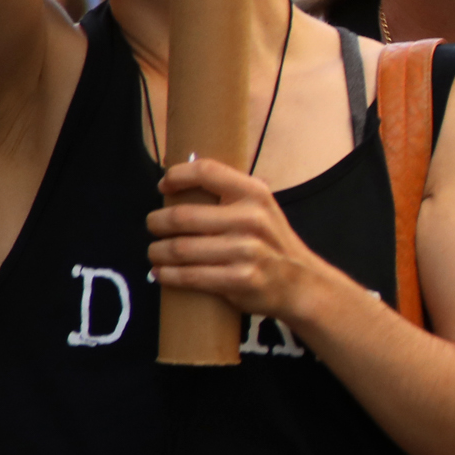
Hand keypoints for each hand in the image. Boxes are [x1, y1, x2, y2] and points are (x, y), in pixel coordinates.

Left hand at [147, 156, 330, 322]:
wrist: (301, 283)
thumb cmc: (270, 243)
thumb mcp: (261, 209)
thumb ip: (230, 194)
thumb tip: (182, 180)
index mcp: (255, 194)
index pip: (206, 171)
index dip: (177, 176)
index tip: (163, 186)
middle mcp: (252, 219)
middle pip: (182, 216)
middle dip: (157, 223)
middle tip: (153, 227)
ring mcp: (247, 251)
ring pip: (180, 249)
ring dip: (157, 252)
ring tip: (155, 252)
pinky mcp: (241, 279)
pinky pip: (190, 276)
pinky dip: (167, 275)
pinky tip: (161, 272)